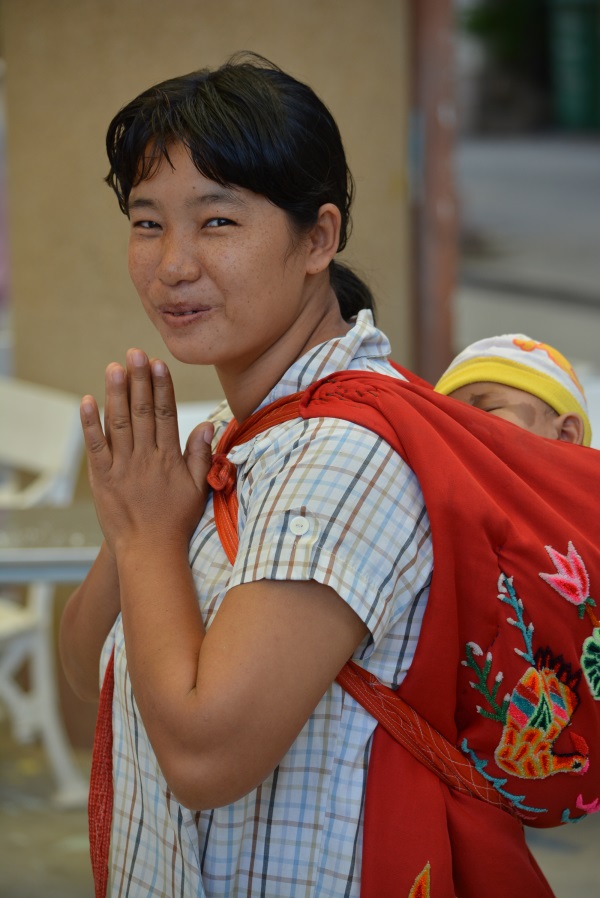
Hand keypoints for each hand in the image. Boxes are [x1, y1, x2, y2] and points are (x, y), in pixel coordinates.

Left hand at [80, 349, 212, 555]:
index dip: (161, 387)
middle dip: (138, 380)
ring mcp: (122, 467)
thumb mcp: (198, 488)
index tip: (158, 364)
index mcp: (169, 458)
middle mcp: (145, 458)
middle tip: (134, 353)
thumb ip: (201, 455)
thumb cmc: (177, 521)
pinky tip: (87, 401)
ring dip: (116, 393)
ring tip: (114, 367)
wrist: (150, 551)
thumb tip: (206, 424)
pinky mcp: (103, 479)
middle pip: (141, 412)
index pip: (165, 414)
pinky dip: (90, 424)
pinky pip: (95, 447)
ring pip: (119, 423)